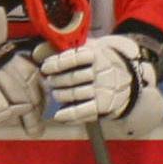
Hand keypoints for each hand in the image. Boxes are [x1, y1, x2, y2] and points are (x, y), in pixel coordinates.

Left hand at [41, 33, 162, 136]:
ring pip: (75, 94)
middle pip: (72, 78)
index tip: (45, 68)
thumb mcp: (85, 48)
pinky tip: (58, 115)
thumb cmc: (97, 61)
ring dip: (60, 95)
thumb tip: (37, 52)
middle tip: (50, 82)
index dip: (56, 64)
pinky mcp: (104, 104)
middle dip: (56, 81)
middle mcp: (101, 71)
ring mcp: (103, 89)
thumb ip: (61, 48)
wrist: (126, 76)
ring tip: (56, 93)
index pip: (73, 58)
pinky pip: (84, 111)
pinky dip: (69, 114)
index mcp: (96, 54)